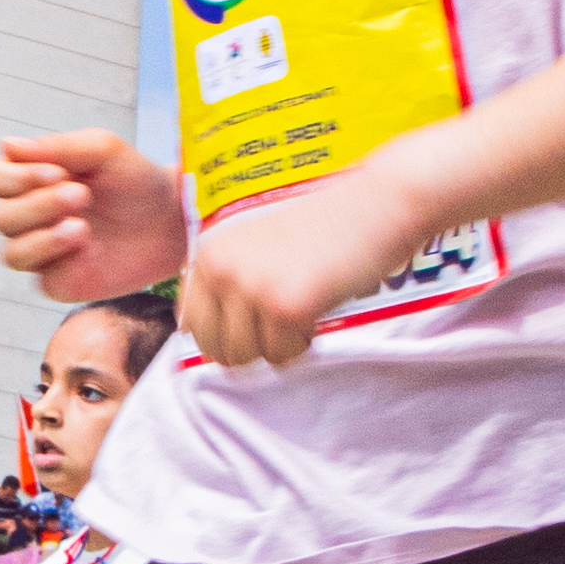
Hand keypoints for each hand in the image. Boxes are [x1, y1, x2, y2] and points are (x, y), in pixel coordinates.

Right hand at [0, 128, 185, 297]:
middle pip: (1, 218)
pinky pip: (43, 282)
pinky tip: (93, 251)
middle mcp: (29, 217)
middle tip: (82, 196)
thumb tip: (5, 145)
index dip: (14, 178)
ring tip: (82, 228)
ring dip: (43, 240)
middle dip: (37, 207)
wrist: (171, 219)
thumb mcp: (101, 150)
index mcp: (30, 179)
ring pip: (12, 255)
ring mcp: (42, 253)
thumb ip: (56, 147)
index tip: (56, 173)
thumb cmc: (133, 178)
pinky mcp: (61, 282)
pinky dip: (65, 266)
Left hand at [177, 155, 438, 372]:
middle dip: (248, 347)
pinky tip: (317, 307)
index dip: (223, 335)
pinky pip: (281, 356)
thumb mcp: (256, 246)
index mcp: (209, 252)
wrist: (374, 207)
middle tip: (280, 322)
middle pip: (215, 348)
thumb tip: (199, 339)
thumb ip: (226, 282)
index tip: (253, 323)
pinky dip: (302, 342)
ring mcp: (250, 288)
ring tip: (301, 308)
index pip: (190, 324)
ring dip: (277, 344)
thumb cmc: (322, 227)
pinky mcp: (284, 307)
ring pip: (247, 357)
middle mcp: (221, 268)